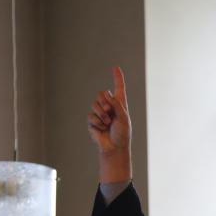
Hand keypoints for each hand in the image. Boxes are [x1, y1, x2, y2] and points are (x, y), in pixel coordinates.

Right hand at [88, 66, 131, 181]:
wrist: (114, 147)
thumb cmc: (122, 134)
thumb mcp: (124, 118)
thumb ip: (117, 105)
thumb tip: (107, 95)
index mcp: (120, 104)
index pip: (119, 88)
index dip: (117, 78)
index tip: (116, 68)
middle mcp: (110, 106)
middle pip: (102, 93)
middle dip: (105, 102)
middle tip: (110, 113)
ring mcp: (100, 113)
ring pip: (95, 104)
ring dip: (102, 114)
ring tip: (107, 123)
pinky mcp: (93, 120)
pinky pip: (91, 115)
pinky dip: (97, 122)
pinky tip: (102, 128)